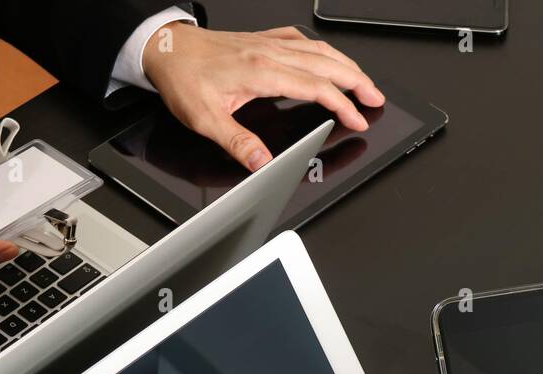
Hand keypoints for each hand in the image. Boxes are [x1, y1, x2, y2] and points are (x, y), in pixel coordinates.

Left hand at [142, 23, 384, 170]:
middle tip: (376, 98)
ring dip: (345, 64)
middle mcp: (270, 53)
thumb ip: (238, 143)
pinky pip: (301, 41)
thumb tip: (263, 163)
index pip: (316, 88)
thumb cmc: (184, 79)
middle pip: (327, 65)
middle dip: (357, 82)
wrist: (165, 50)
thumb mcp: (206, 119)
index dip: (342, 106)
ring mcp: (268, 44)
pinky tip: (325, 57)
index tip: (358, 120)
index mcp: (262, 72)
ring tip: (362, 81)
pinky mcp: (261, 40)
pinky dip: (321, 50)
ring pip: (318, 50)